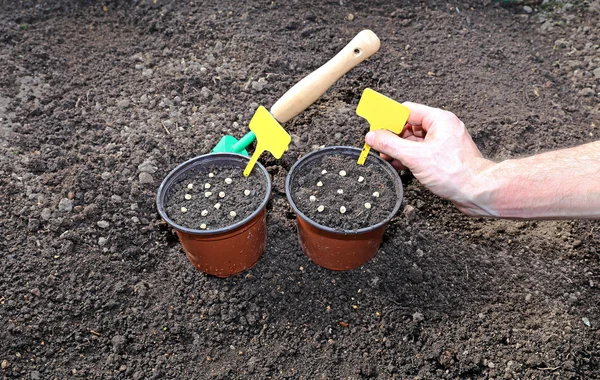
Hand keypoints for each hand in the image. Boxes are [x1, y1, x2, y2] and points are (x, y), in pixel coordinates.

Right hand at [365, 102, 494, 215]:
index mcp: (438, 119)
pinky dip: (408, 158)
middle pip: (408, 125)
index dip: (388, 118)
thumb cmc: (456, 172)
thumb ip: (391, 144)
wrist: (478, 192)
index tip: (374, 127)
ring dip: (398, 150)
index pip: (406, 110)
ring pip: (413, 141)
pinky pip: (420, 152)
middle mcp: (441, 128)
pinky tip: (399, 166)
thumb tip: (373, 136)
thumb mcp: (415, 156)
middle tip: (378, 147)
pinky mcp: (442, 157)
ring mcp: (442, 143)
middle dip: (392, 137)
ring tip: (387, 159)